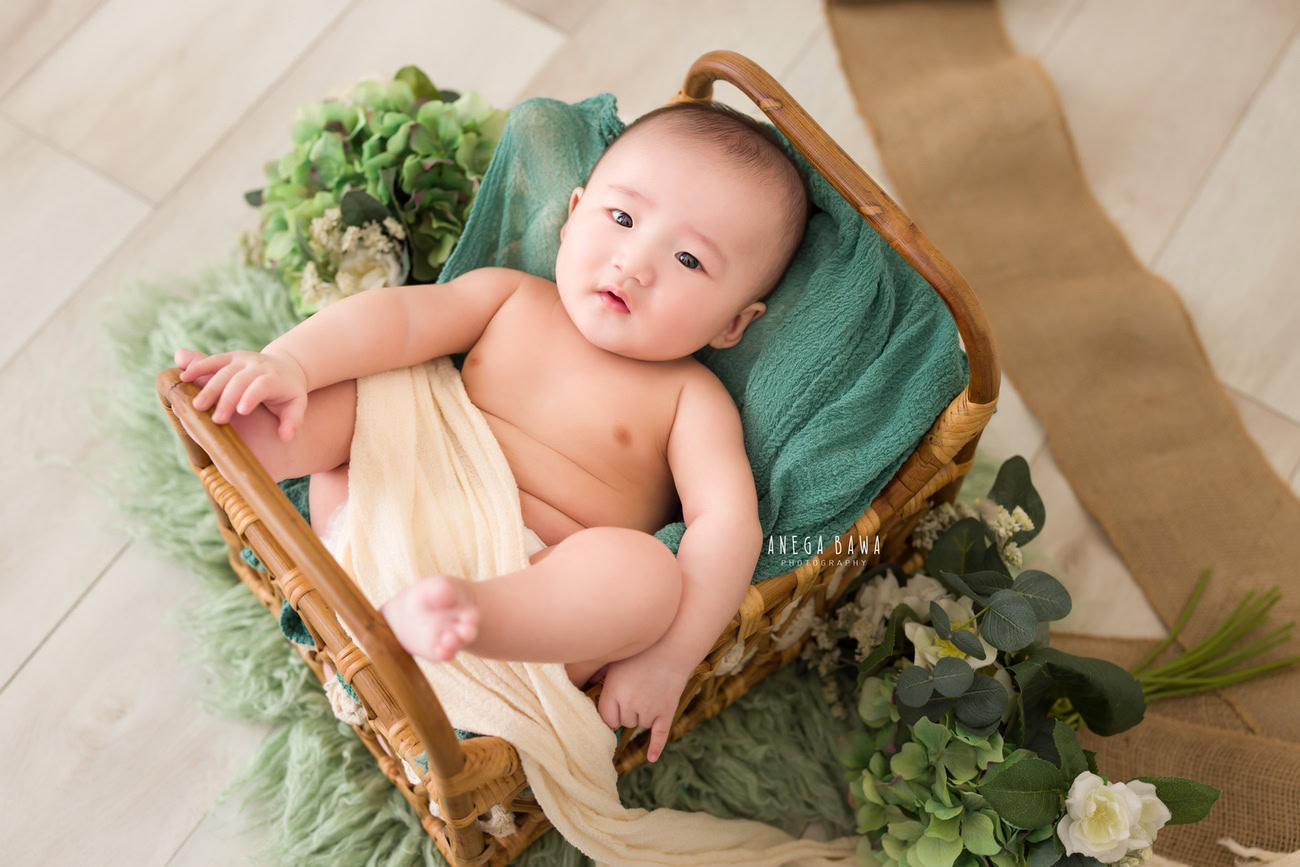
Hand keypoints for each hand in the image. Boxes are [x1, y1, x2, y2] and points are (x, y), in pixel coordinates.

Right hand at [175, 348, 307, 439]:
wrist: (286, 366)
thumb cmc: (288, 392)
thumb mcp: (296, 405)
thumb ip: (292, 421)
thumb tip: (285, 436)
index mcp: (274, 378)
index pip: (262, 385)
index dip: (251, 396)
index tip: (241, 412)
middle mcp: (257, 366)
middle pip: (239, 379)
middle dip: (226, 399)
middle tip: (216, 420)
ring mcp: (242, 359)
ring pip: (223, 371)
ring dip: (209, 387)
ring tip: (197, 406)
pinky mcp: (230, 357)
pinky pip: (212, 360)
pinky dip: (198, 367)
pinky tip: (183, 377)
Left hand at [596, 647, 690, 761]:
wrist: (672, 644)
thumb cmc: (640, 650)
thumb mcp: (615, 660)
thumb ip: (598, 674)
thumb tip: (583, 684)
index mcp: (613, 691)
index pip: (606, 718)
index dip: (610, 712)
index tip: (615, 705)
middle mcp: (629, 704)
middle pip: (624, 722)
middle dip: (628, 711)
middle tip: (637, 690)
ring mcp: (649, 709)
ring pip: (641, 724)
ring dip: (643, 714)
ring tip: (650, 691)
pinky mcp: (666, 712)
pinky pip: (659, 735)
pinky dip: (655, 747)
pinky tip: (651, 758)